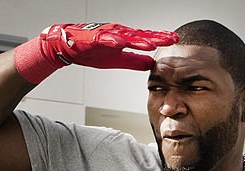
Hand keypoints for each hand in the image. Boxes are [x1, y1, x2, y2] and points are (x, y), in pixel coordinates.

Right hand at [15, 23, 178, 83]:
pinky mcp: (94, 38)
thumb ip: (135, 61)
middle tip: (172, 38)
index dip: (161, 39)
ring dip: (139, 39)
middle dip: (156, 37)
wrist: (68, 47)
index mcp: (124, 38)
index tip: (175, 40)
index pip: (146, 38)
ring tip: (152, 43)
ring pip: (126, 36)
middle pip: (141, 35)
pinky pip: (105, 39)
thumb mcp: (118, 60)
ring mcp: (107, 34)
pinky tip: (122, 43)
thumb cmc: (92, 51)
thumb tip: (151, 63)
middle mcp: (118, 33)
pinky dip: (114, 41)